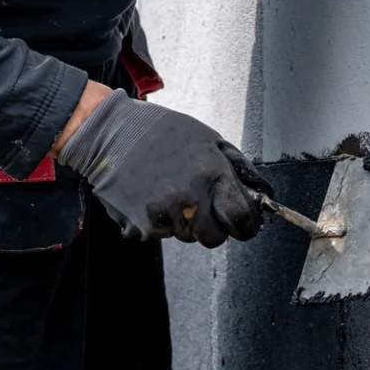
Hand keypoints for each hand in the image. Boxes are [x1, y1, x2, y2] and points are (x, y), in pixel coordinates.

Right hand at [55, 87, 270, 247]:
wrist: (108, 133)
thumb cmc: (159, 131)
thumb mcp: (206, 137)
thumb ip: (235, 167)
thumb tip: (260, 193)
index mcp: (213, 175)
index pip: (242, 219)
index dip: (246, 226)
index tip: (242, 224)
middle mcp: (192, 198)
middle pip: (215, 238)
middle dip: (213, 227)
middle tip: (200, 206)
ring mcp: (167, 214)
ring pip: (188, 237)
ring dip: (185, 222)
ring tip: (169, 192)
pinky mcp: (144, 225)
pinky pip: (162, 234)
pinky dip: (160, 221)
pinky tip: (151, 196)